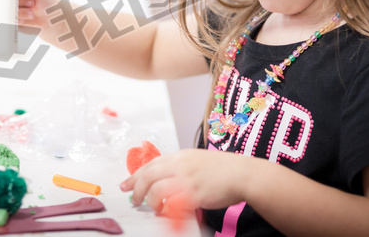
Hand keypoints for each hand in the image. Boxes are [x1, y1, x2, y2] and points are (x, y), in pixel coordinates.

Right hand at [0, 0, 58, 30]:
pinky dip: (17, 19)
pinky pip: (5, 20)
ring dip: (19, 11)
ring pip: (2, 8)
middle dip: (14, 0)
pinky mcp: (5, 18)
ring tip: (32, 11)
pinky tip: (28, 18)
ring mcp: (4, 6)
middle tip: (31, 2)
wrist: (50, 19)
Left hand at [120, 149, 255, 213]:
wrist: (242, 173)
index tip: (125, 184)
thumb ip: (181, 168)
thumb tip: (167, 180)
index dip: (135, 175)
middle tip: (132, 199)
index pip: (151, 164)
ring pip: (156, 189)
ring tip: (152, 208)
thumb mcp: (198, 161)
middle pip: (148, 175)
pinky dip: (166, 210)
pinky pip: (172, 203)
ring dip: (150, 201)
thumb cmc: (224, 169)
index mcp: (180, 156)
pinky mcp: (194, 193)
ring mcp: (186, 179)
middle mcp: (180, 165)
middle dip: (136, 188)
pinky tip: (167, 213)